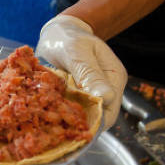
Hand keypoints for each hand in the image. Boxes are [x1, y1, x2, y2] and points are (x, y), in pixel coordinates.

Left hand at [35, 14, 126, 130]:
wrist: (57, 32)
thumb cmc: (68, 37)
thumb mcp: (78, 52)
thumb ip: (90, 74)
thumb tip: (106, 98)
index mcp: (114, 76)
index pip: (110, 110)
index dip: (94, 122)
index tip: (74, 129)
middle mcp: (107, 87)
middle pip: (99, 116)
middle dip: (80, 125)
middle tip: (59, 132)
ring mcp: (93, 92)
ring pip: (85, 115)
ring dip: (70, 121)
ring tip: (53, 128)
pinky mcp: (79, 95)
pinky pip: (74, 110)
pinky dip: (63, 113)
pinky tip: (50, 118)